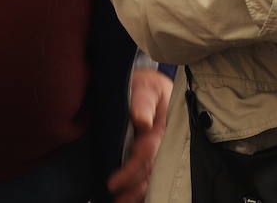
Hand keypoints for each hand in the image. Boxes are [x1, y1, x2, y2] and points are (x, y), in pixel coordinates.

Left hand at [107, 68, 172, 202]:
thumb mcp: (146, 86)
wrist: (152, 85)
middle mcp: (164, 145)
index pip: (146, 156)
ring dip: (139, 194)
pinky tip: (133, 198)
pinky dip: (143, 188)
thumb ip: (142, 101)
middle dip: (135, 192)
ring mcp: (161, 152)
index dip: (130, 171)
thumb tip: (141, 120)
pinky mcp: (155, 155)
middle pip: (151, 173)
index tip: (112, 184)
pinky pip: (152, 175)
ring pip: (153, 178)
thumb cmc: (147, 85)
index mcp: (161, 131)